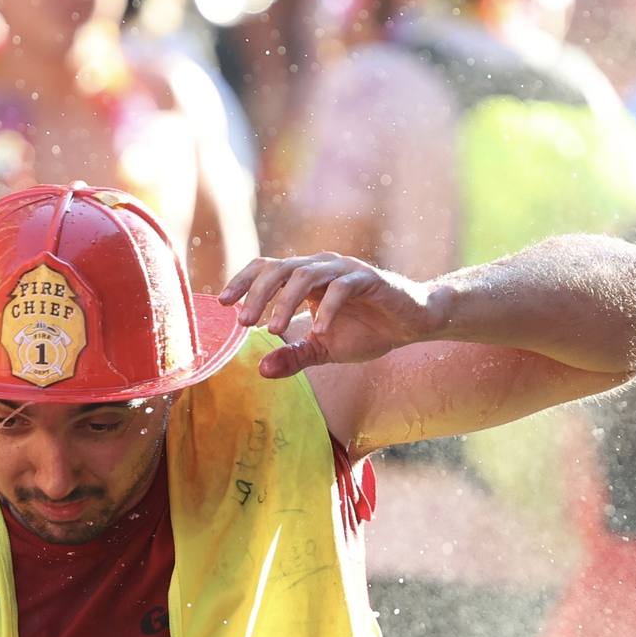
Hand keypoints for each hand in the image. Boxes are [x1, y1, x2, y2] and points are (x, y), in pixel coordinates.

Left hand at [221, 253, 446, 379]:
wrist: (413, 324)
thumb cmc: (368, 330)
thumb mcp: (324, 349)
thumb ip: (295, 356)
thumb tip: (261, 370)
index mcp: (306, 278)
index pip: (266, 268)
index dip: (243, 282)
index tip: (222, 304)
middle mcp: (322, 267)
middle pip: (280, 269)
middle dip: (258, 295)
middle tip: (244, 323)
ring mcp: (345, 270)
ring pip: (306, 274)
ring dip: (285, 302)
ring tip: (273, 330)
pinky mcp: (369, 279)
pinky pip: (341, 288)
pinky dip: (326, 309)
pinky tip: (317, 332)